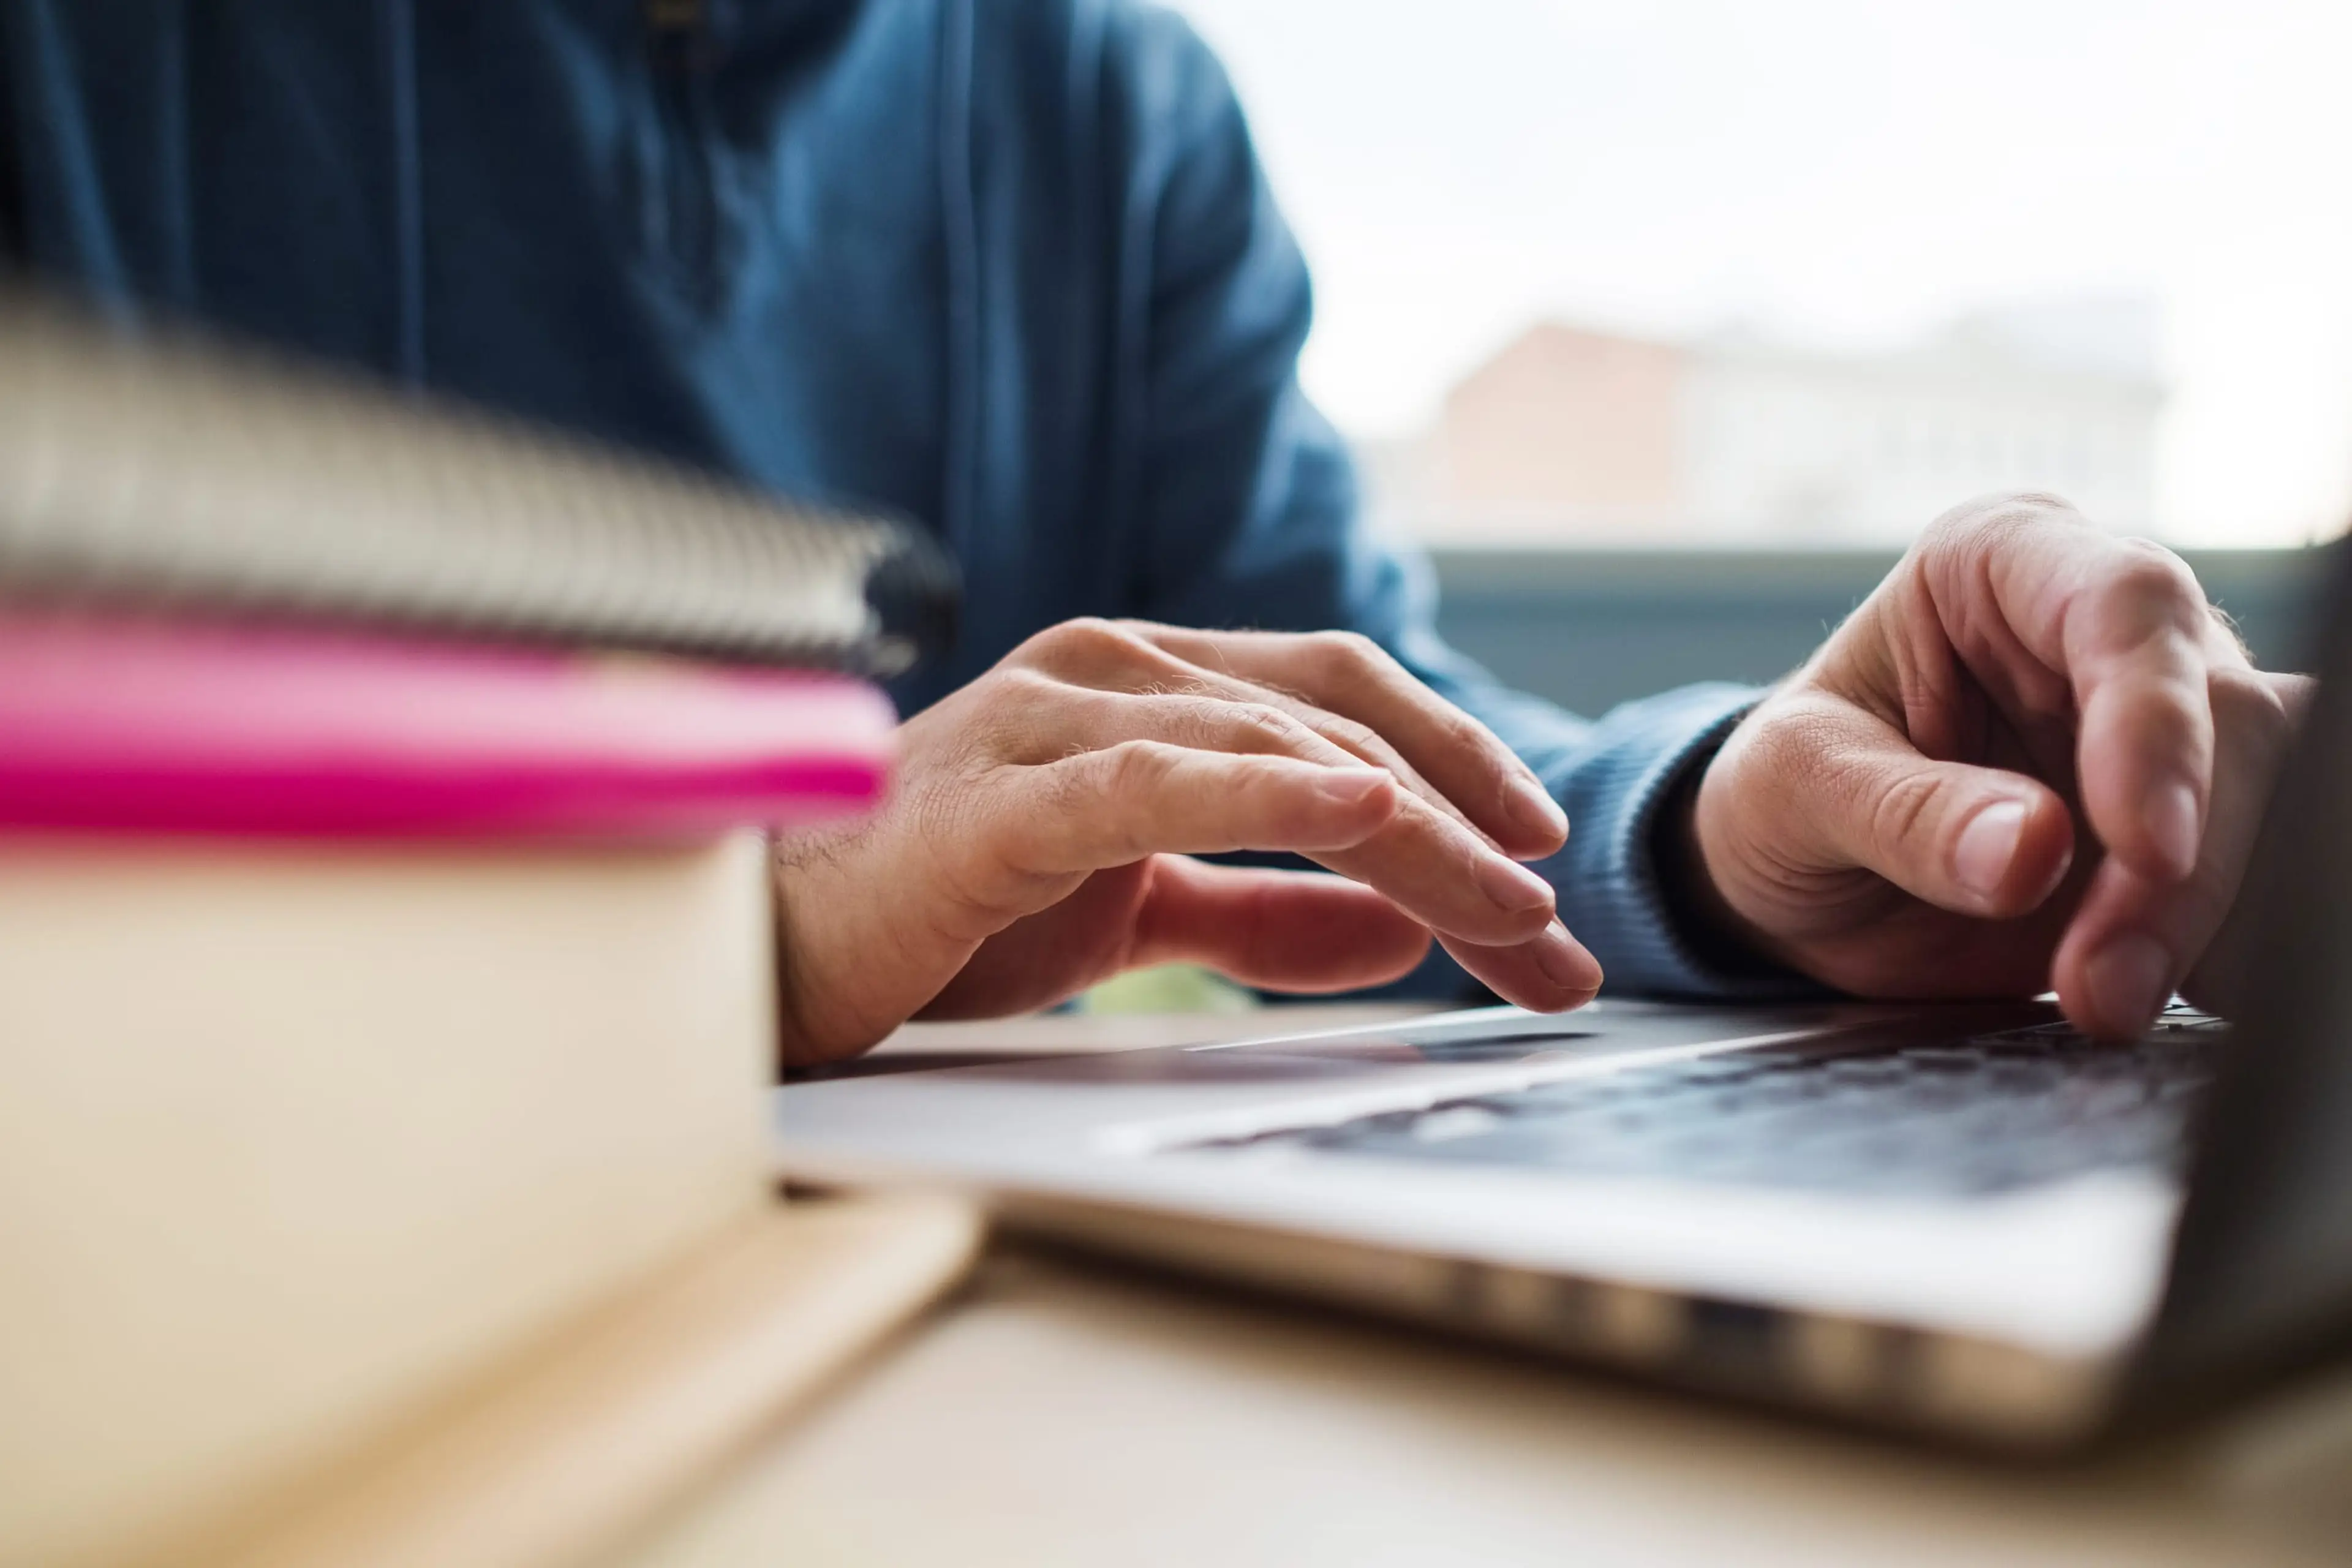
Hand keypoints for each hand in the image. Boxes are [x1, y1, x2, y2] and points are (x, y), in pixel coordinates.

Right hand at [771, 619, 1598, 1064]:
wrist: (769, 947)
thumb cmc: (941, 910)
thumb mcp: (1139, 911)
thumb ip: (1261, 911)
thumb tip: (1396, 930)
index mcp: (1144, 686)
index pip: (1337, 700)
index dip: (1455, 763)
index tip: (1538, 859)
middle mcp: (1110, 670)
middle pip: (1333, 721)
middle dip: (1464, 821)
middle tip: (1552, 931)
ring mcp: (1051, 719)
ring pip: (1272, 750)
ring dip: (1411, 832)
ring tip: (1507, 911)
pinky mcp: (1002, 799)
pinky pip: (1157, 784)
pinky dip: (1268, 793)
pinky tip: (1361, 814)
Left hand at [1687, 493, 2309, 1038]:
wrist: (1787, 873)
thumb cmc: (1784, 789)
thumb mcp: (1794, 788)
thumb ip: (1904, 813)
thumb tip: (2031, 851)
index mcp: (2002, 562)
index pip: (2125, 605)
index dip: (2154, 724)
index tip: (2145, 845)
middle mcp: (2107, 629)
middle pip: (2227, 717)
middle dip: (2178, 869)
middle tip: (2099, 983)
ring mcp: (2165, 729)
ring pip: (2272, 801)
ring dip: (2207, 922)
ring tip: (2105, 1004)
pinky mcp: (2195, 828)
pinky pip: (2261, 879)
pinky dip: (2226, 950)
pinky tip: (2160, 996)